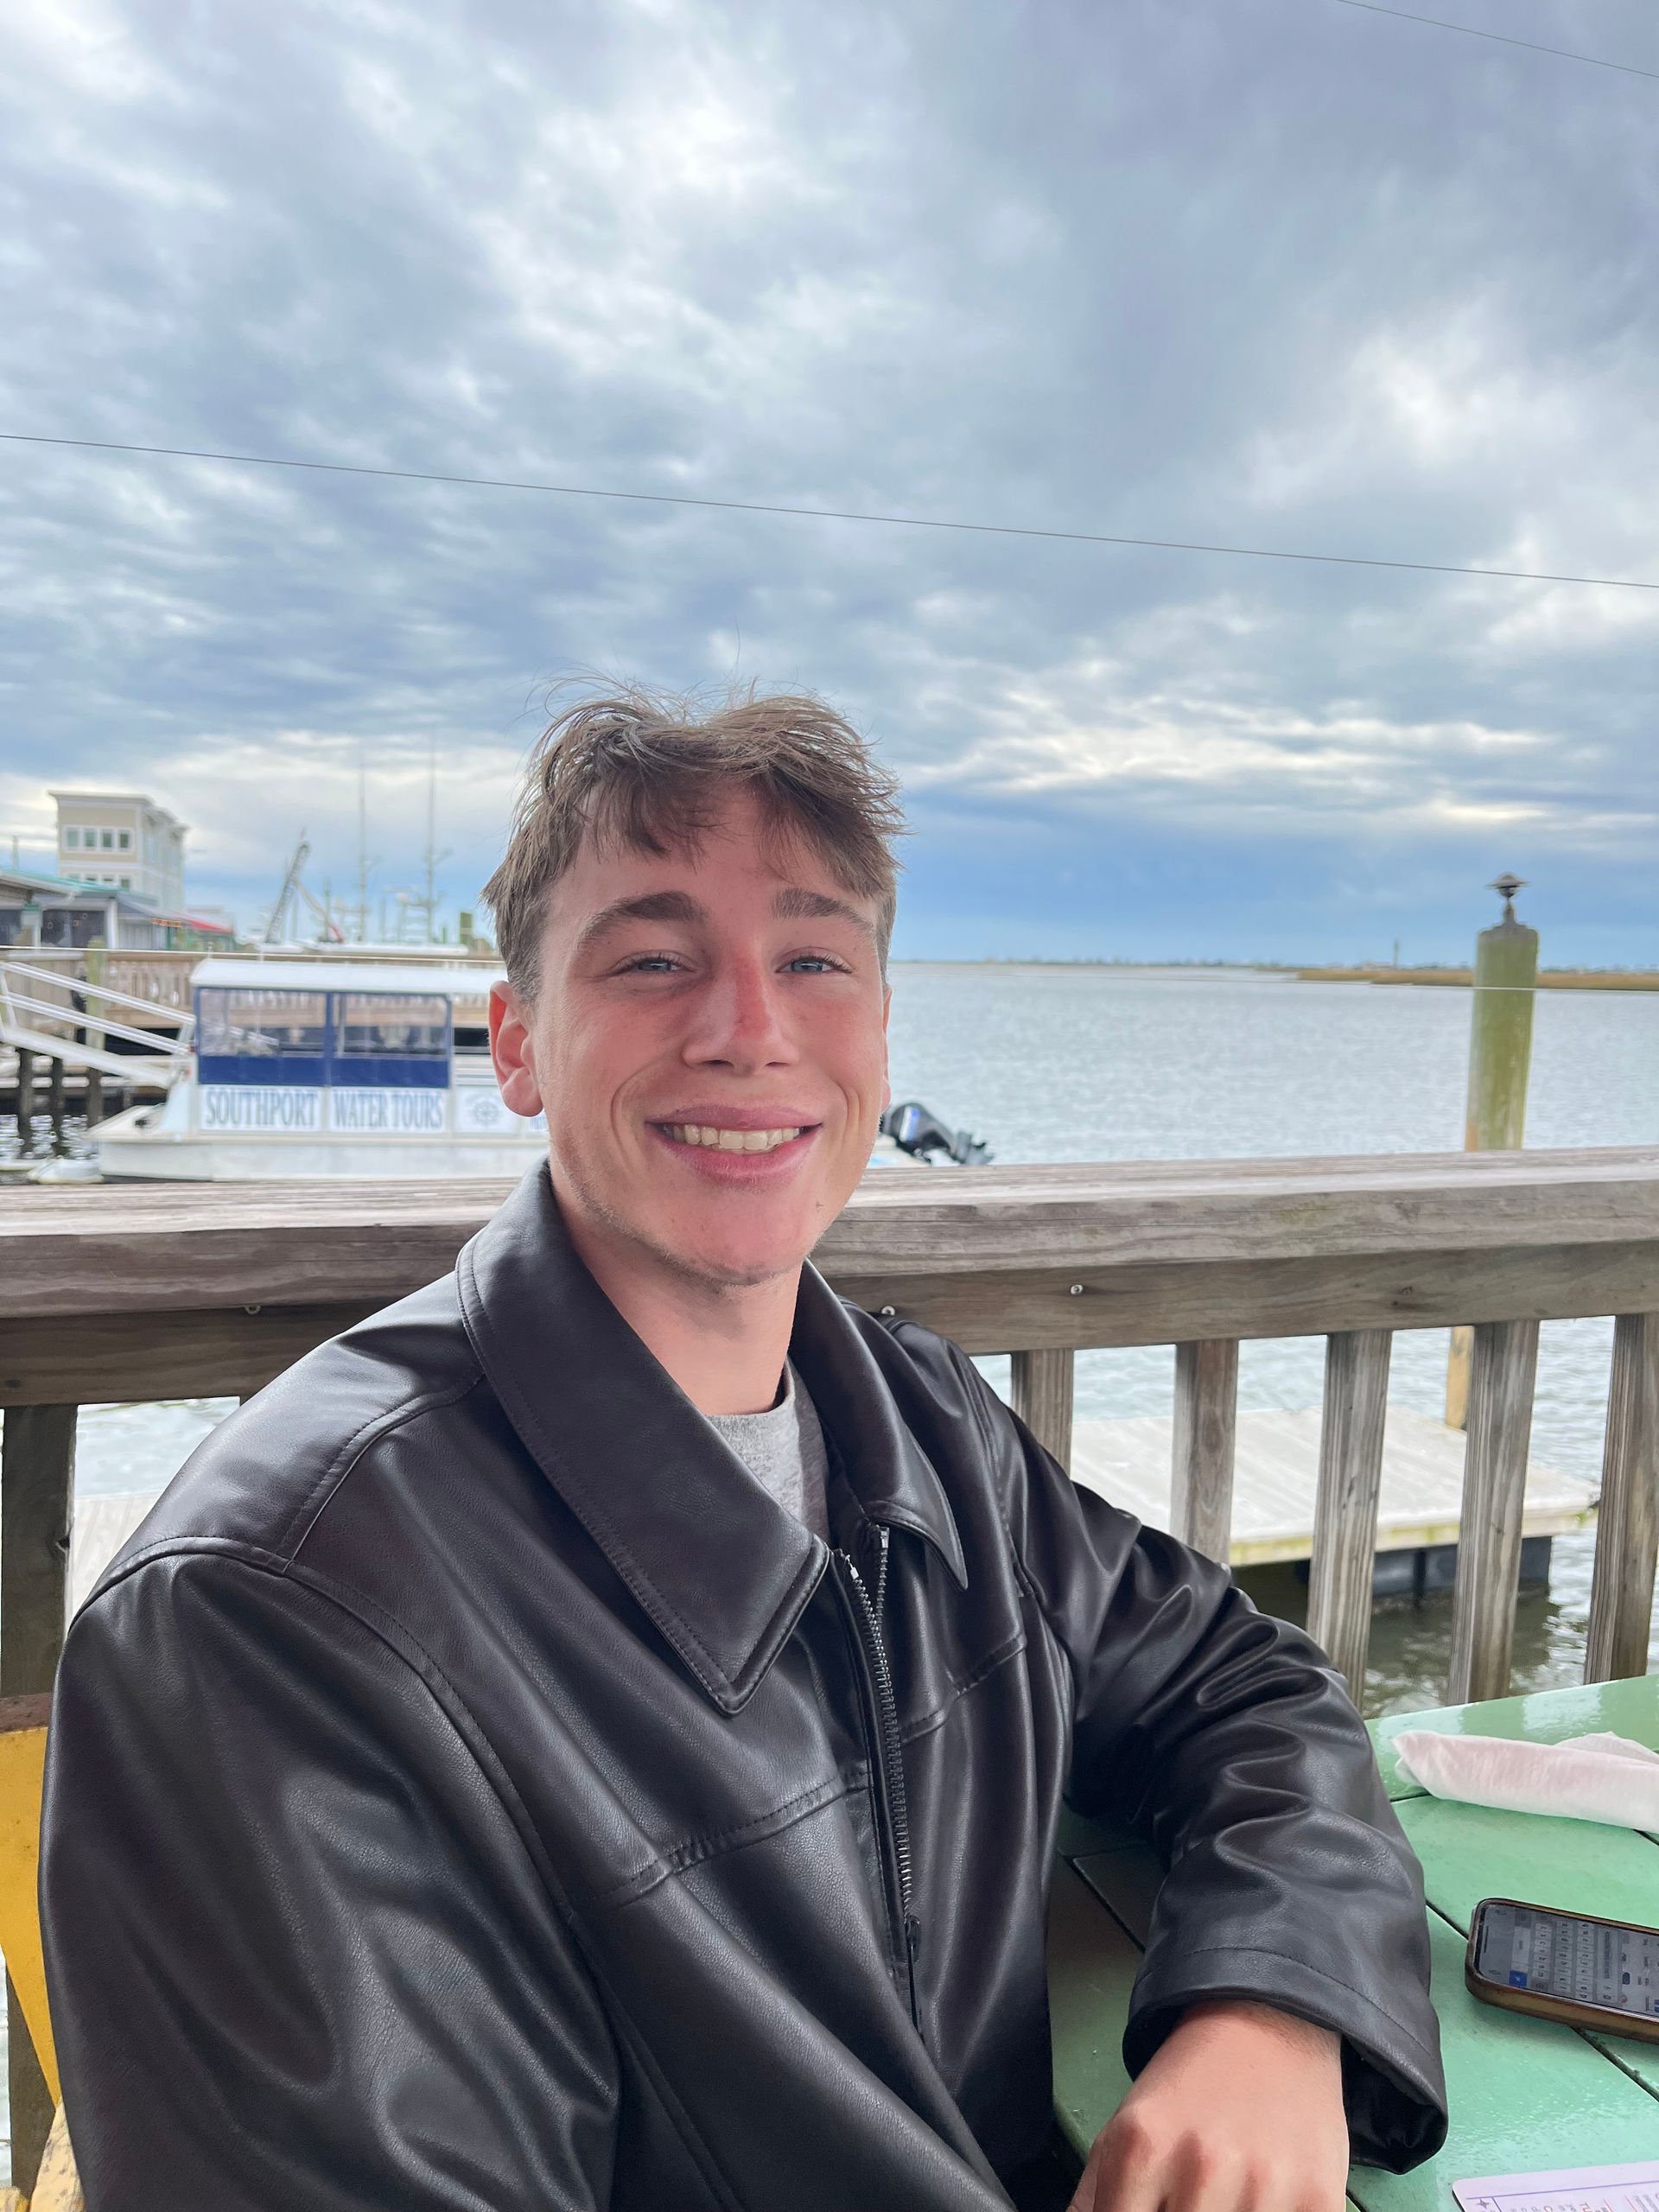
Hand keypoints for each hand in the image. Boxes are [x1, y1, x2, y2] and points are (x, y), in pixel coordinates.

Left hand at [1067, 1999, 1347, 2211]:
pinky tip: (1261, 2201)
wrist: (1268, 2021)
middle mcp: (1200, 2166)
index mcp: (1141, 2148)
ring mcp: (1263, 2187)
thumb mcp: (1124, 2128)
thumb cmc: (1191, 2085)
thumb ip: (1093, 2198)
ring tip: (1223, 2196)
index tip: (1149, 2210)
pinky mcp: (1318, 2200)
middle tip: (1183, 2199)